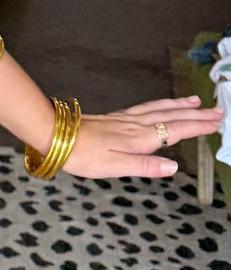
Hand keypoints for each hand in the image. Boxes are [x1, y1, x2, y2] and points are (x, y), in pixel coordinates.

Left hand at [64, 96, 223, 179]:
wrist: (56, 134)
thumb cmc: (82, 154)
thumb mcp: (115, 167)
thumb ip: (145, 167)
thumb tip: (173, 168)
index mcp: (140, 138)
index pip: (176, 131)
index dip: (197, 127)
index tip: (217, 123)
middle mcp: (136, 125)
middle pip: (172, 116)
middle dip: (196, 114)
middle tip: (218, 110)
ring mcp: (125, 119)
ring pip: (160, 108)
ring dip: (180, 105)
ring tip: (196, 101)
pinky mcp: (116, 117)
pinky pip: (147, 107)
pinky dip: (161, 104)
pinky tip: (162, 105)